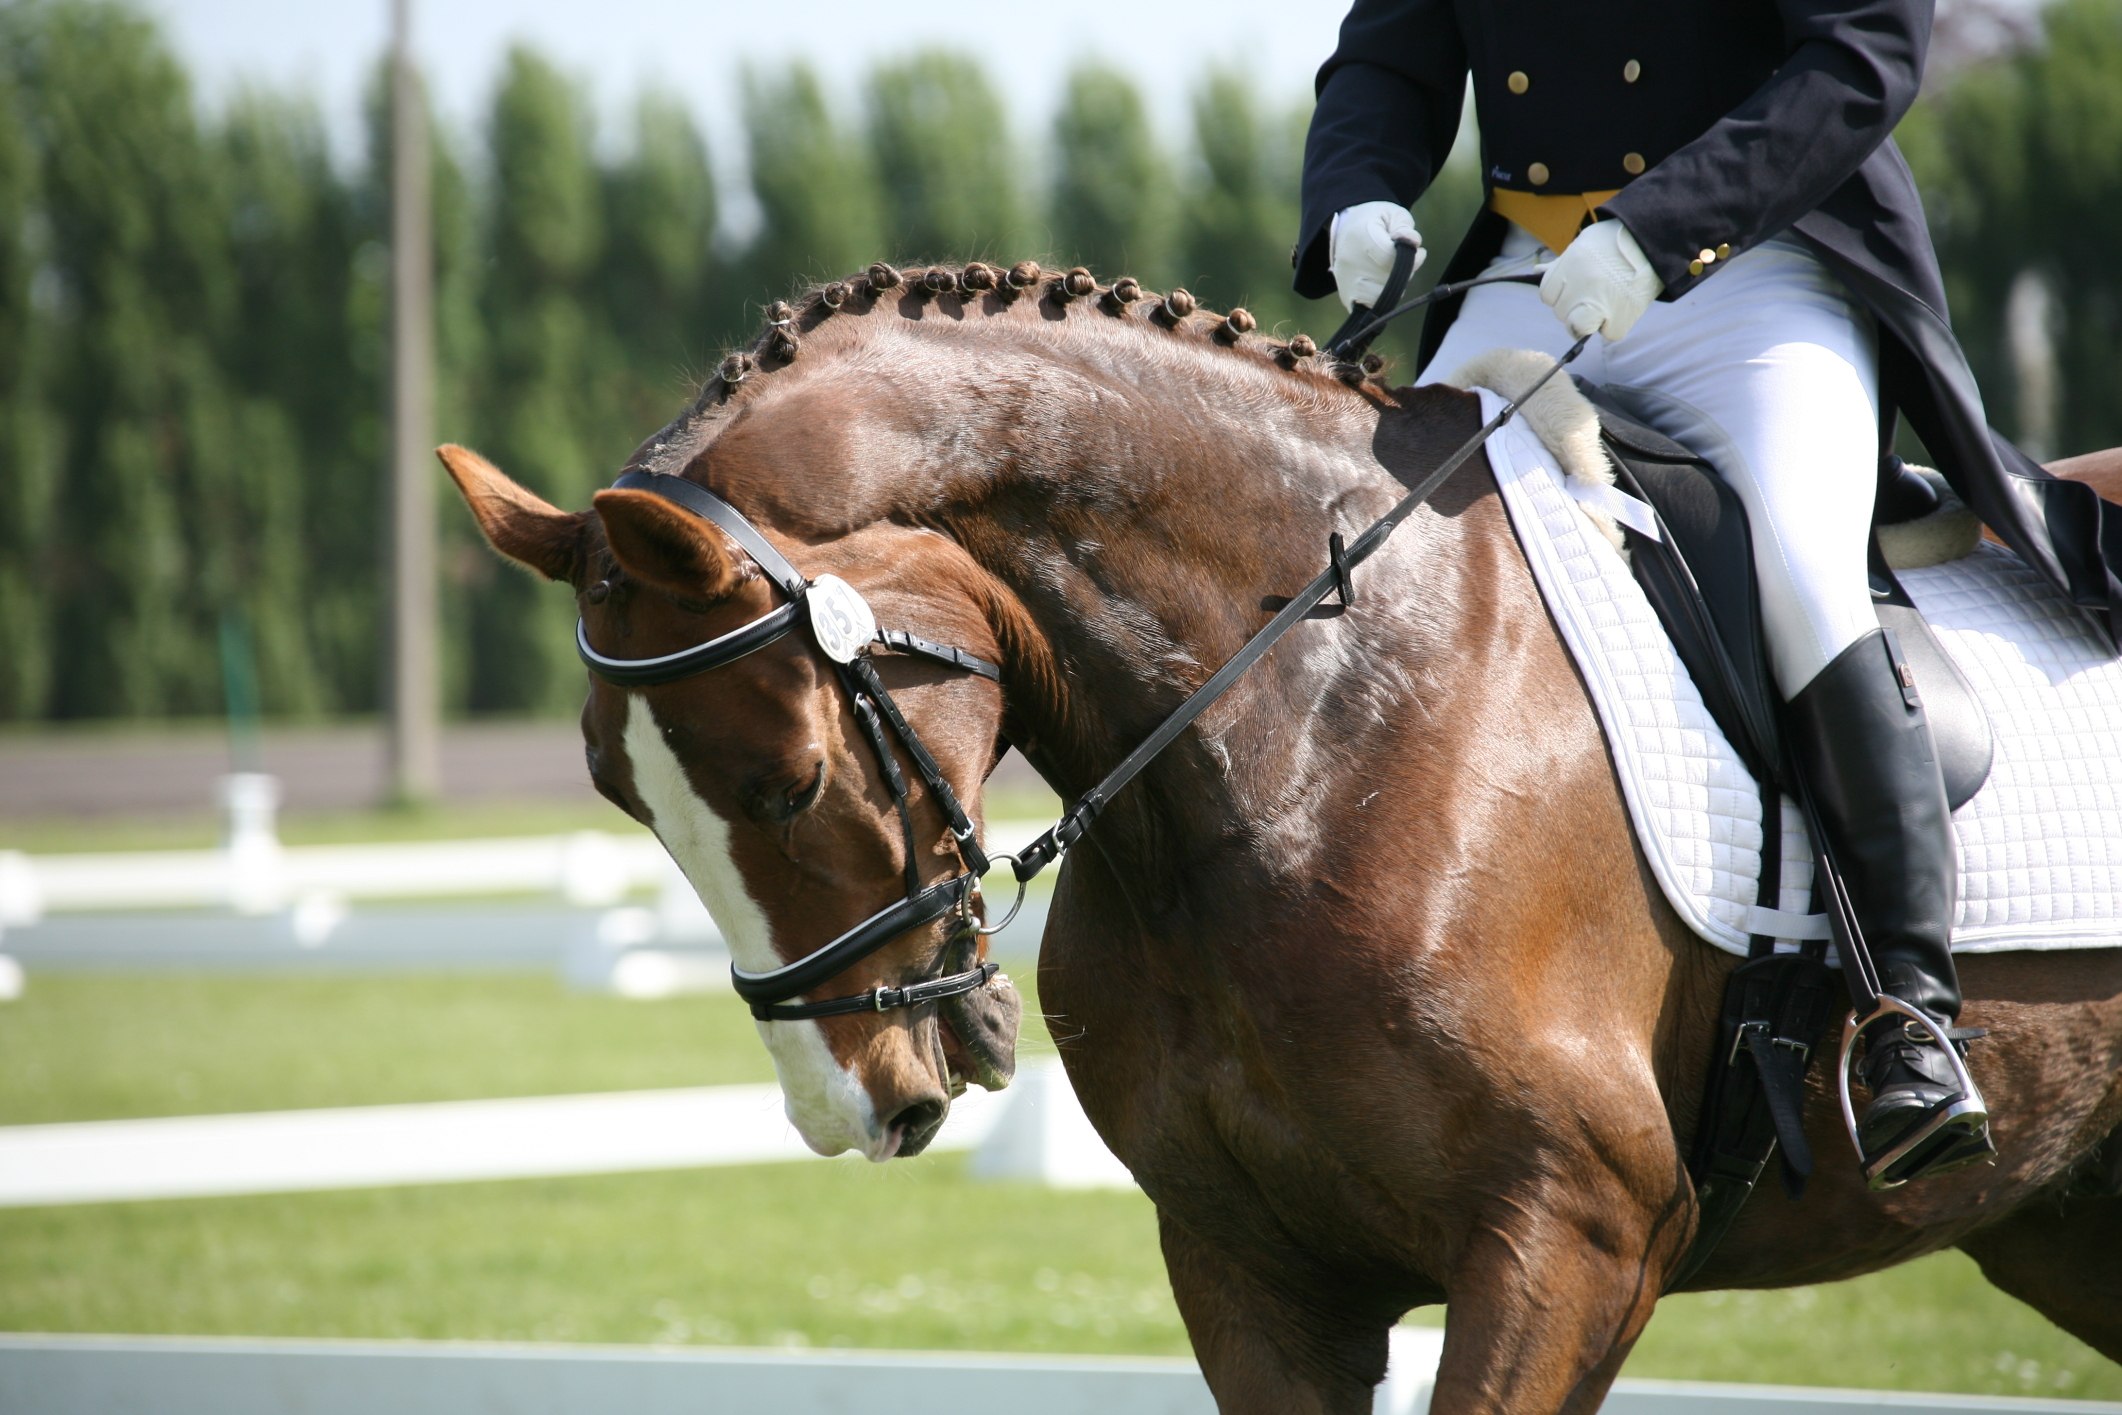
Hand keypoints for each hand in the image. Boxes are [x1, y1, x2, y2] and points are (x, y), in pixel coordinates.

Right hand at [1330, 201, 1425, 312]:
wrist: (1345, 229)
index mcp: (1361, 238)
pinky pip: (1373, 306)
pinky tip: (1383, 283)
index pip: (1392, 259)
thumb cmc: (1373, 220)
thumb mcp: (1392, 213)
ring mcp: (1347, 282)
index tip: (1418, 251)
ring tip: (1392, 269)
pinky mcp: (1347, 296)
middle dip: (1406, 271)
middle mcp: (1351, 263)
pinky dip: (1383, 297)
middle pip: (1390, 279)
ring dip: (1396, 286)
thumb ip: (1404, 225)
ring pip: (1384, 295)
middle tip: (1406, 259)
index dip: (1412, 259)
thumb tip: (1413, 242)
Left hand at [1539, 219, 1661, 339]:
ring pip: (1578, 327)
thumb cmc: (1616, 242)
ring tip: (1605, 305)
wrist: (1654, 240)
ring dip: (1589, 321)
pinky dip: (1613, 326)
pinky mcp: (1620, 316)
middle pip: (1561, 313)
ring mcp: (1599, 302)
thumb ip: (1561, 263)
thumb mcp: (1583, 244)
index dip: (1560, 295)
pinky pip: (1608, 333)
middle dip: (1573, 308)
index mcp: (1569, 266)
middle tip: (1593, 297)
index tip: (1573, 292)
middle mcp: (1580, 285)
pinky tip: (1621, 309)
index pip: (1547, 295)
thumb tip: (1536, 272)